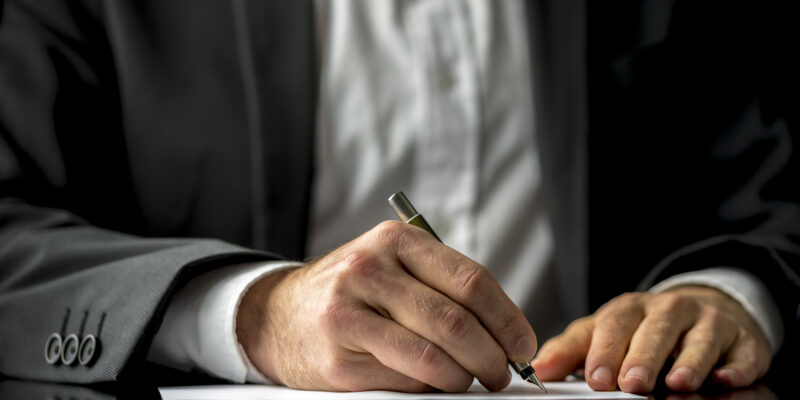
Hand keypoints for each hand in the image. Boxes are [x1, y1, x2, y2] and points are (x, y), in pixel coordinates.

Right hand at [236, 221, 537, 391]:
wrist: (278, 315)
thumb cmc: (350, 292)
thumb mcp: (390, 266)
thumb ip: (440, 285)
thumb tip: (502, 331)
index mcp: (394, 241)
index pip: (470, 280)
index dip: (507, 318)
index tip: (523, 344)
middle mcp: (369, 270)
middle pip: (455, 321)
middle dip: (492, 355)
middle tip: (503, 371)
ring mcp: (348, 314)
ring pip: (432, 356)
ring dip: (465, 377)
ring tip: (474, 380)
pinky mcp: (336, 359)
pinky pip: (403, 379)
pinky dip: (430, 387)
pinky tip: (435, 383)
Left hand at [532, 286, 770, 392]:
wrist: (699, 310)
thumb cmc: (641, 329)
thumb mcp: (603, 332)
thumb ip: (572, 350)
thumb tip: (538, 369)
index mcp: (631, 308)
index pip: (615, 325)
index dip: (605, 351)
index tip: (596, 378)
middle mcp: (670, 309)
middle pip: (656, 330)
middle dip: (644, 357)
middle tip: (632, 384)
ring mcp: (708, 321)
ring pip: (700, 339)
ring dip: (691, 361)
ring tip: (678, 384)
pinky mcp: (741, 340)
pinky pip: (741, 352)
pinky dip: (736, 366)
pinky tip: (726, 379)